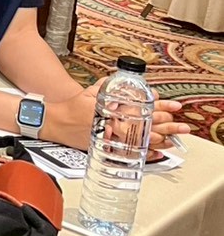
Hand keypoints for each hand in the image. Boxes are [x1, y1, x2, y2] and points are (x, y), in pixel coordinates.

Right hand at [45, 86, 189, 149]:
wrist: (53, 122)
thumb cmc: (69, 109)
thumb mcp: (89, 92)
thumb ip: (107, 87)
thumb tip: (121, 82)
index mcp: (111, 110)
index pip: (142, 108)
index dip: (160, 106)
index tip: (173, 107)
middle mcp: (113, 125)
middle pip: (146, 126)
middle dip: (166, 126)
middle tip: (181, 127)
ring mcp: (110, 138)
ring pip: (141, 140)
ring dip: (160, 141)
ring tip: (174, 140)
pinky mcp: (106, 148)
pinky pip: (129, 153)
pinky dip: (144, 154)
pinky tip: (155, 153)